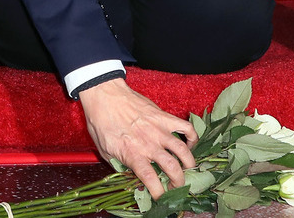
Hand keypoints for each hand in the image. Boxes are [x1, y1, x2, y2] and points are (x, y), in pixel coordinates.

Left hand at [78, 78, 197, 198]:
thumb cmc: (101, 122)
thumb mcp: (105, 150)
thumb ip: (120, 165)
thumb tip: (130, 176)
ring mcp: (159, 129)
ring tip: (187, 169)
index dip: (158, 192)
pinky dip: (193, 137)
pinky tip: (189, 144)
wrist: (104, 95)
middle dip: (178, 182)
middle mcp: (148, 143)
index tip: (160, 197)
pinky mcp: (164, 116)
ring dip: (189, 163)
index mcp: (132, 153)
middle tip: (176, 186)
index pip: (150, 179)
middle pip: (172, 168)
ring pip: (183, 150)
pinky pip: (185, 127)